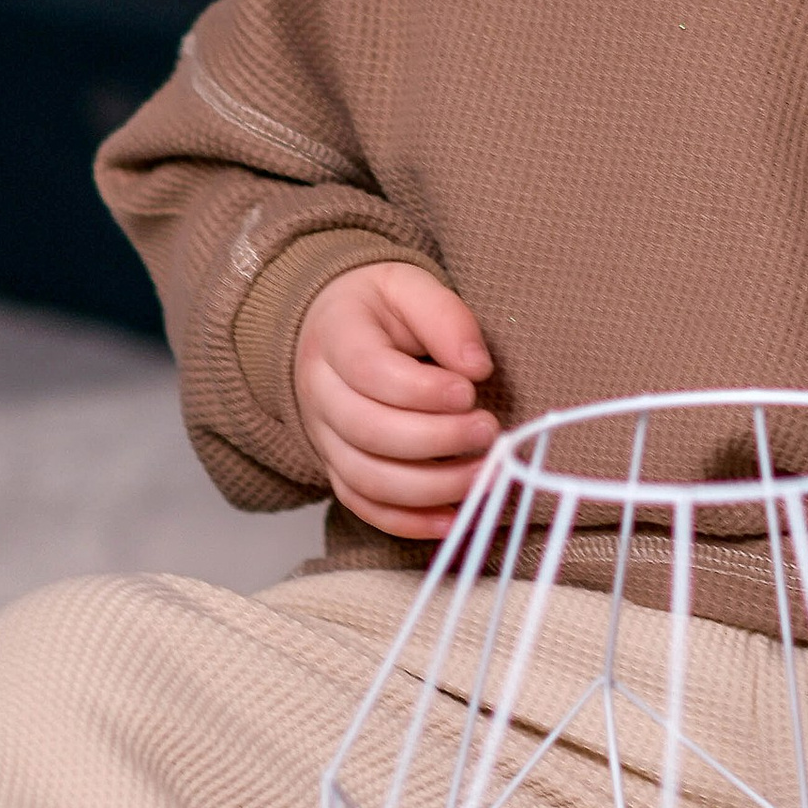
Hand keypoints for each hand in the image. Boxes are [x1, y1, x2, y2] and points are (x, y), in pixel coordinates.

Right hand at [294, 262, 499, 540]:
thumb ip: (444, 317)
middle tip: (488, 431)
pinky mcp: (337, 468)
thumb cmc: (378, 309)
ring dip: (431, 487)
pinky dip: (409, 521)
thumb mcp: (410, 286)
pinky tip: (453, 517)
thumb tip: (477, 366)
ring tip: (485, 474)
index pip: (368, 371)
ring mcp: (324, 437)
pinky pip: (364, 506)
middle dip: (436, 440)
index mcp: (335, 337)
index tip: (469, 391)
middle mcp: (319, 392)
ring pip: (367, 477)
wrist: (331, 328)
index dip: (421, 390)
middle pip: (368, 431)